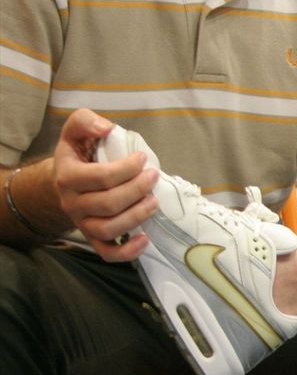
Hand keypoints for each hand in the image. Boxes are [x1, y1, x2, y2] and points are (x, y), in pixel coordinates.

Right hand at [54, 108, 159, 260]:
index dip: (128, 168)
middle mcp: (72, 203)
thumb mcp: (75, 132)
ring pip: (110, 228)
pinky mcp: (93, 238)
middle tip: (153, 177)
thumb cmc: (78, 155)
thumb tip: (107, 128)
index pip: (102, 177)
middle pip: (109, 203)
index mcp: (68, 176)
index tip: (143, 159)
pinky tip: (145, 238)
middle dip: (138, 190)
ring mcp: (82, 223)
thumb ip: (86, 121)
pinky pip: (108, 253)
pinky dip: (128, 251)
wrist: (63, 181)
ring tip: (154, 202)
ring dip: (137, 216)